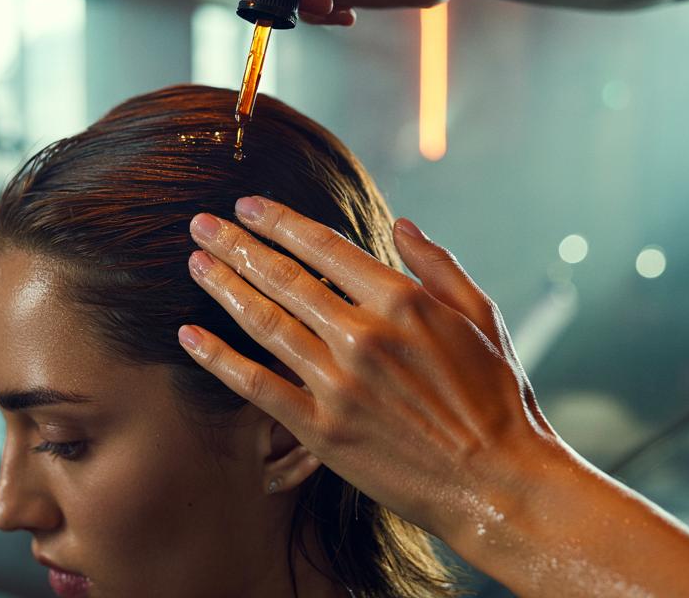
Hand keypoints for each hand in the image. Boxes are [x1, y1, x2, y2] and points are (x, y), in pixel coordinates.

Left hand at [179, 195, 556, 543]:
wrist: (498, 482)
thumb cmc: (497, 398)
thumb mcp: (481, 316)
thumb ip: (438, 265)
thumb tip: (402, 225)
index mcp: (402, 302)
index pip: (324, 247)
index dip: (279, 222)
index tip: (248, 206)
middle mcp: (363, 336)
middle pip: (283, 277)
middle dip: (236, 245)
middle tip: (201, 224)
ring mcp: (338, 384)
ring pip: (264, 323)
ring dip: (223, 287)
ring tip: (195, 263)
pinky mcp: (322, 430)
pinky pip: (257, 387)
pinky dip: (219, 359)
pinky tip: (190, 336)